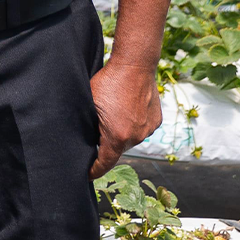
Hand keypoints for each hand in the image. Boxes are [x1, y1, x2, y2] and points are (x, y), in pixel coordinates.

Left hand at [89, 61, 162, 175]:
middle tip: (95, 136)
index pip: (104, 164)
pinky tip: (125, 111)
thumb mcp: (90, 105)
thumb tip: (83, 140)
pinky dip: (131, 126)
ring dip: (120, 135)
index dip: (94, 171)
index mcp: (117, 137)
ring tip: (112, 118)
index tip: (87, 175)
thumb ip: (87, 127)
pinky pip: (140, 129)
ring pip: (129, 140)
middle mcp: (135, 137)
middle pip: (117, 150)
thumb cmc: (108, 82)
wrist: (135, 65)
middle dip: (106, 147)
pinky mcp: (155, 121)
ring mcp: (148, 129)